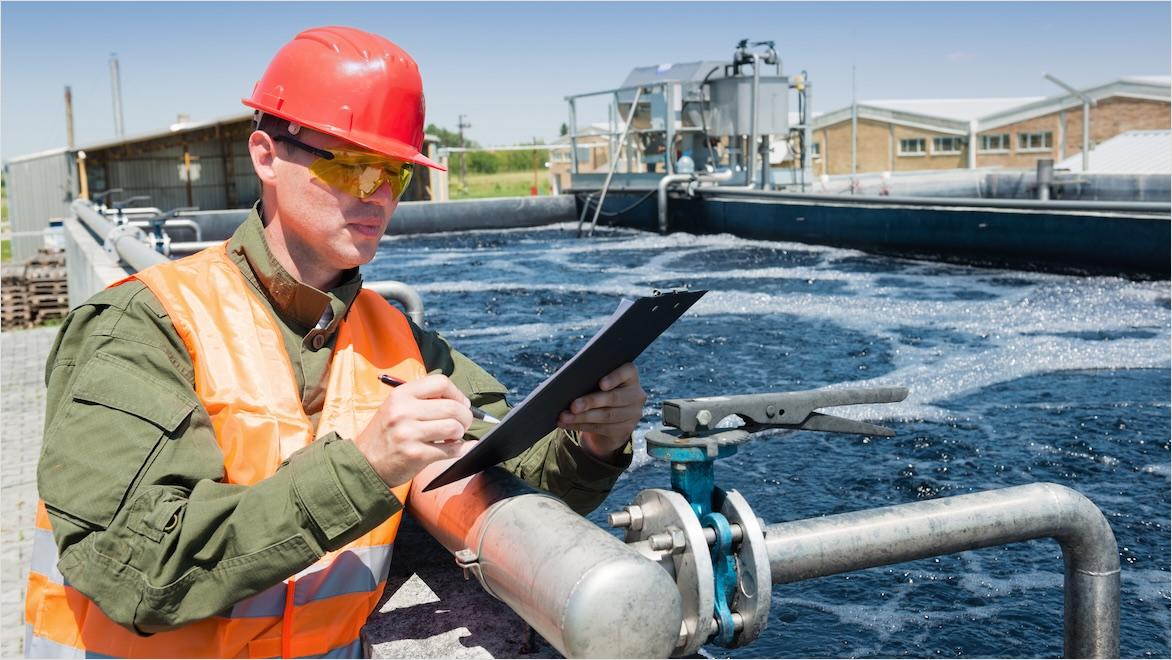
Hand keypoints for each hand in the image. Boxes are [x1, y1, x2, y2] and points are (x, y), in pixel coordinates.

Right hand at [354, 374, 473, 487]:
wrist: (365, 462)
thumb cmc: (386, 433)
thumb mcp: (396, 407)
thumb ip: (423, 399)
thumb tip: (460, 401)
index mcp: (401, 395)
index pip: (441, 383)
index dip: (457, 394)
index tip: (461, 404)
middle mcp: (404, 411)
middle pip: (452, 407)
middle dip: (465, 416)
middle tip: (463, 423)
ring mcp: (409, 434)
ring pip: (454, 428)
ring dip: (460, 433)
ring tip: (453, 436)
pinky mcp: (416, 455)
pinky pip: (450, 450)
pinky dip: (460, 449)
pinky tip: (457, 448)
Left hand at [557, 362, 645, 461]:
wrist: (609, 418)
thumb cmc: (597, 390)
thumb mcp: (596, 382)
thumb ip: (590, 378)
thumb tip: (567, 382)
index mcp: (630, 376)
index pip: (628, 372)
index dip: (615, 377)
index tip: (601, 384)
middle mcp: (636, 394)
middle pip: (614, 397)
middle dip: (591, 402)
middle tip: (573, 405)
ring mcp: (633, 414)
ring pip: (606, 416)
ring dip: (582, 417)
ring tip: (564, 416)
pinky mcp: (625, 430)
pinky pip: (601, 428)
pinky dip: (580, 426)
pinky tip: (566, 423)